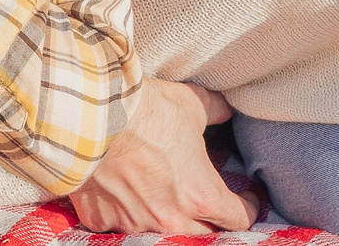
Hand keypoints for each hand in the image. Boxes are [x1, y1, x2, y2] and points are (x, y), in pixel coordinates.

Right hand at [66, 77, 254, 233]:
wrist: (90, 117)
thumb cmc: (147, 111)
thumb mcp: (192, 105)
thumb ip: (215, 111)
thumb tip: (227, 110)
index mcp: (200, 195)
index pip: (237, 219)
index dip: (247, 208)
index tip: (246, 199)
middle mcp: (170, 219)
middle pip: (203, 236)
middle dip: (211, 220)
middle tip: (210, 203)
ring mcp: (134, 224)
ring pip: (161, 233)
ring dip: (168, 220)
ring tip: (166, 198)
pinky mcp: (102, 220)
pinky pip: (120, 225)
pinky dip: (126, 213)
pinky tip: (125, 194)